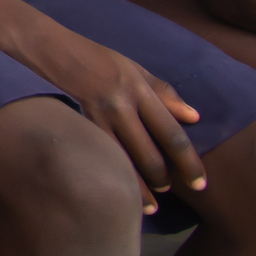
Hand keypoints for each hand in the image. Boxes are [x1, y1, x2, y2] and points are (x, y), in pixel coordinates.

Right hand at [12, 24, 205, 211]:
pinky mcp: (80, 123)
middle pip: (150, 153)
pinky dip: (114, 173)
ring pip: (124, 160)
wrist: (54, 50)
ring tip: (151, 205)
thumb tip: (194, 117)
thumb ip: (164, 93)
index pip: (172, 133)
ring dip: (139, 186)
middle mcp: (122, 106)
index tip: (201, 184)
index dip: (189, 162)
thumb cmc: (99, 59)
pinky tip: (118, 189)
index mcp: (140, 91)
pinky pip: (102, 154)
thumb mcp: (136, 69)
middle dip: (164, 179)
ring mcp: (99, 116)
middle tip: (172, 192)